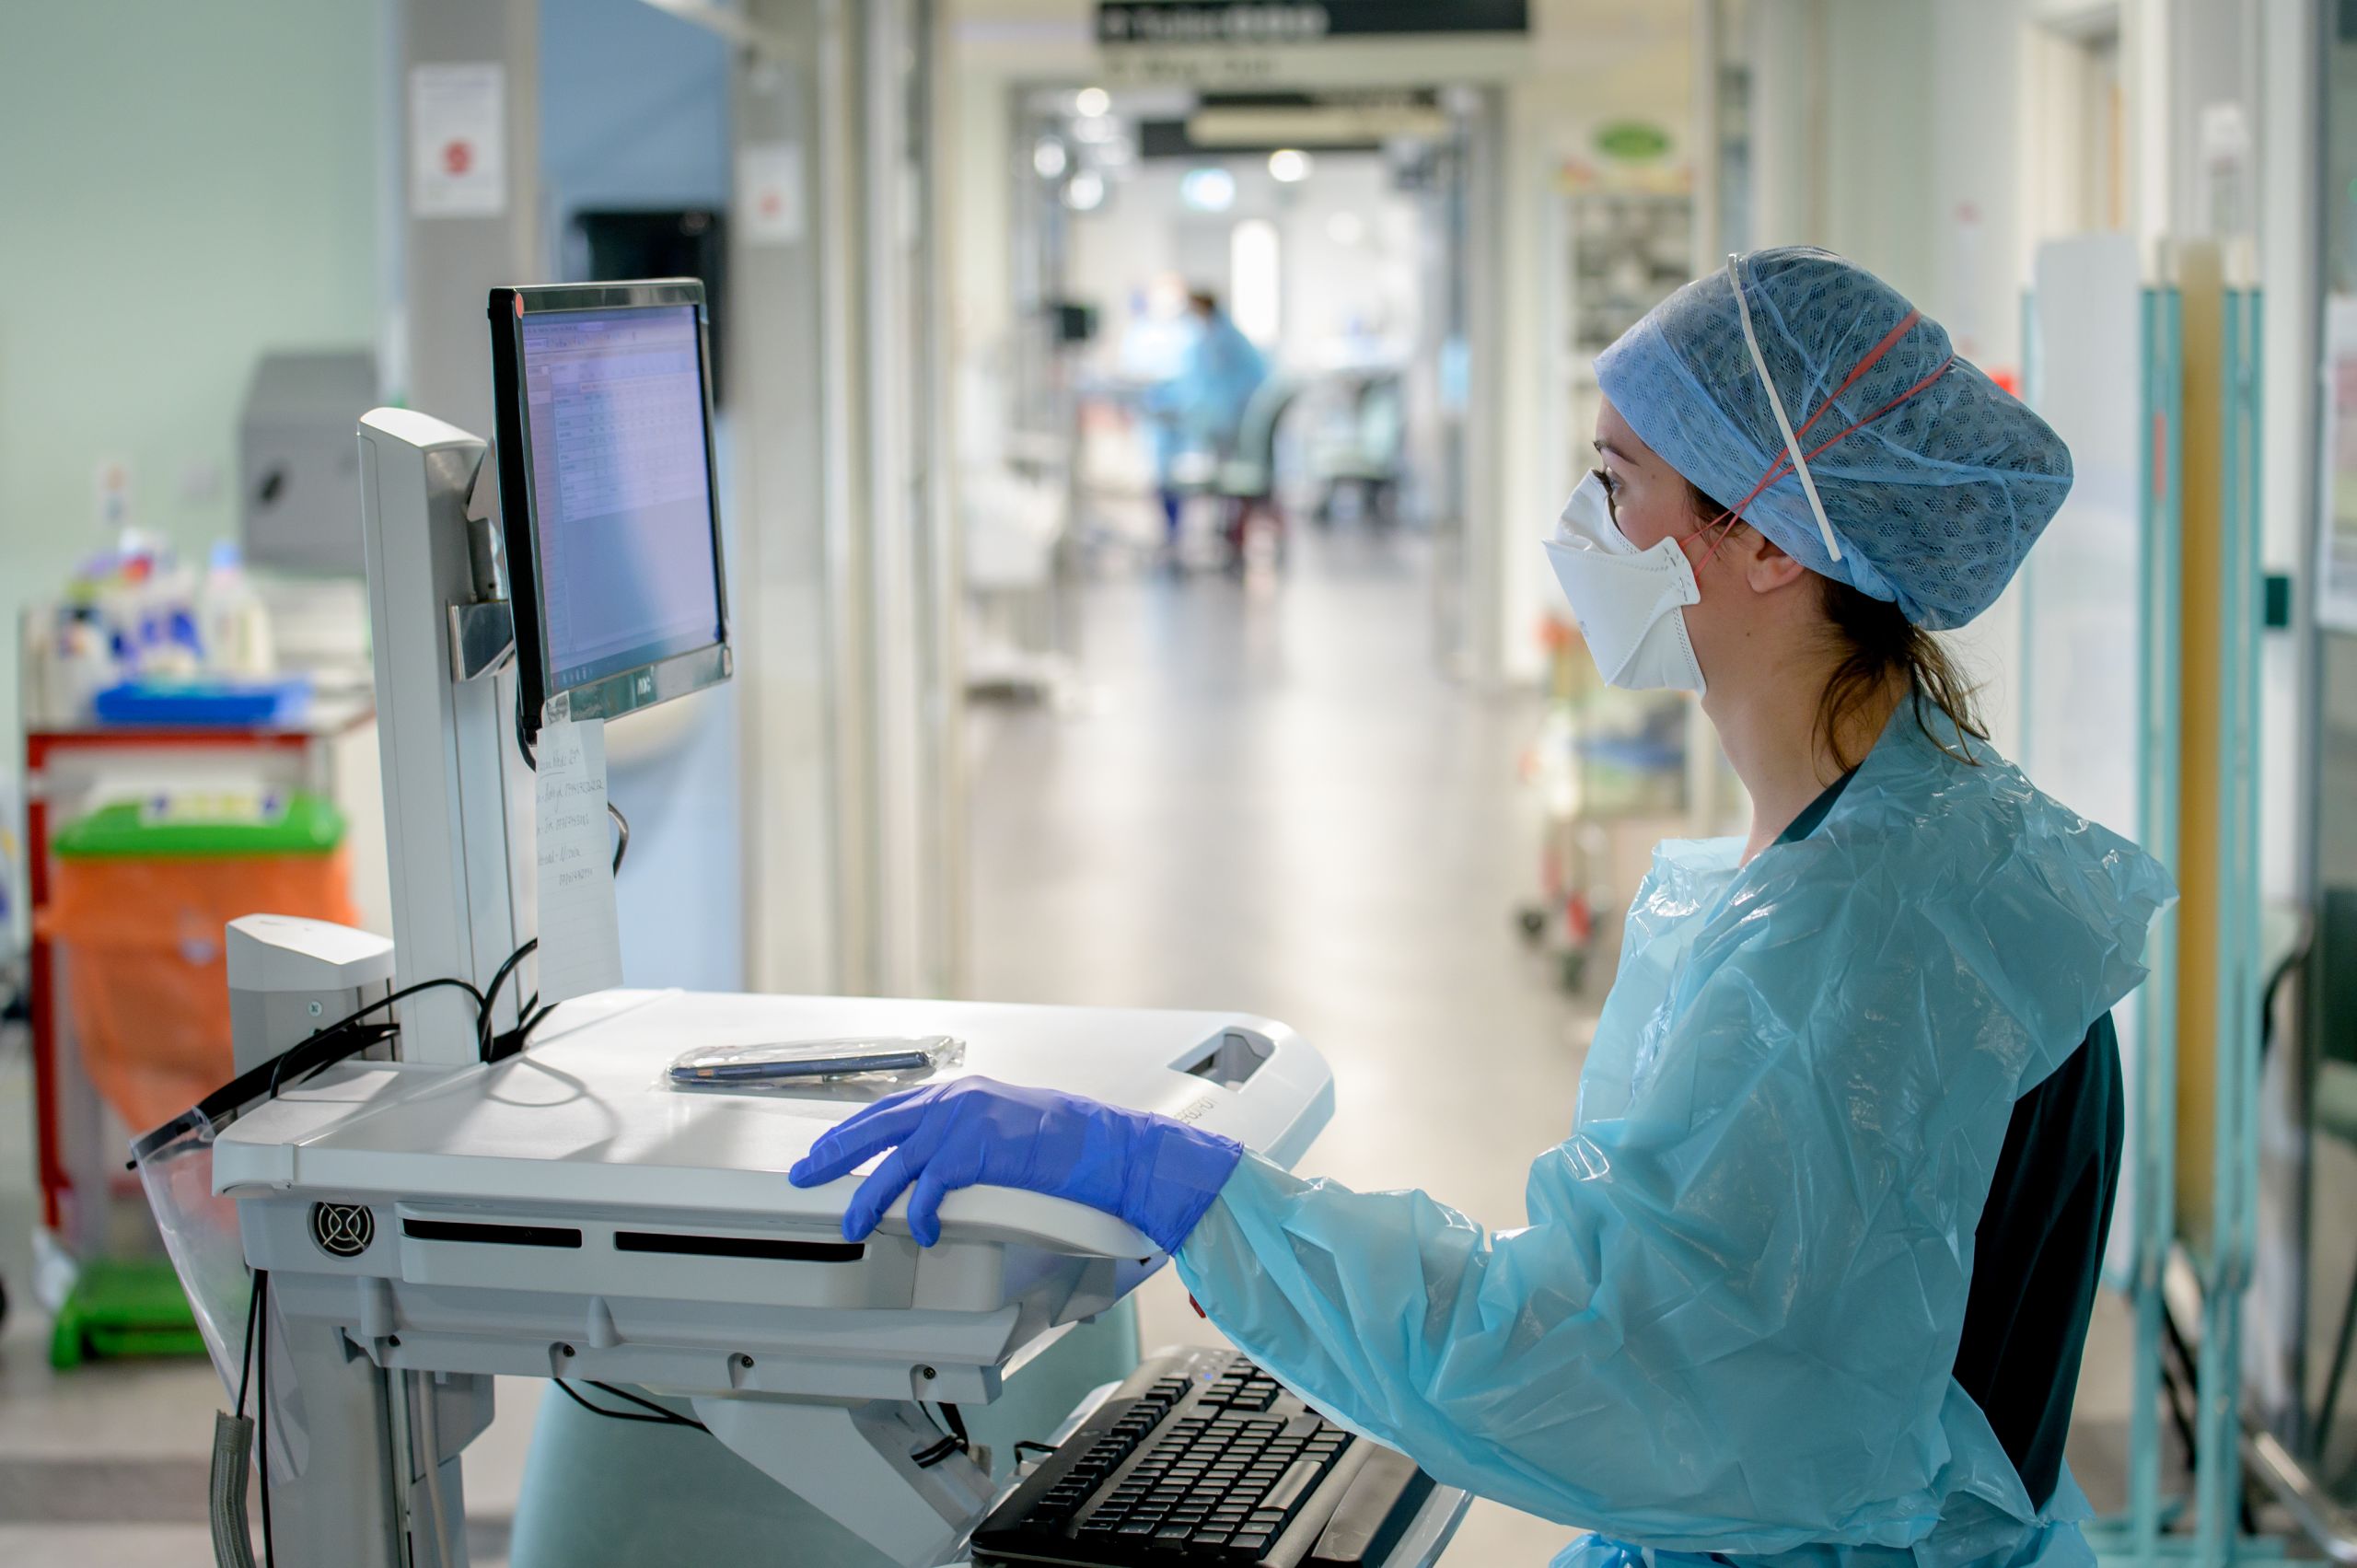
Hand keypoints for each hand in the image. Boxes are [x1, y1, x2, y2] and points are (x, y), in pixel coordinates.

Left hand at [787, 1075, 1242, 1250]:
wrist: (1098, 1143)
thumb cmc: (1055, 1141)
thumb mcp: (997, 1126)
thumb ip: (959, 1134)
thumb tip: (921, 1163)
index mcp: (957, 1092)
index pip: (888, 1109)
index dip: (850, 1132)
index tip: (822, 1151)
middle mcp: (954, 1099)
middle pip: (877, 1126)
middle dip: (835, 1154)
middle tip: (805, 1175)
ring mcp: (965, 1122)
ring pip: (896, 1162)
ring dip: (868, 1197)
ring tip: (852, 1223)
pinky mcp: (978, 1150)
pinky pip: (932, 1187)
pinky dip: (920, 1213)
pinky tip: (918, 1232)